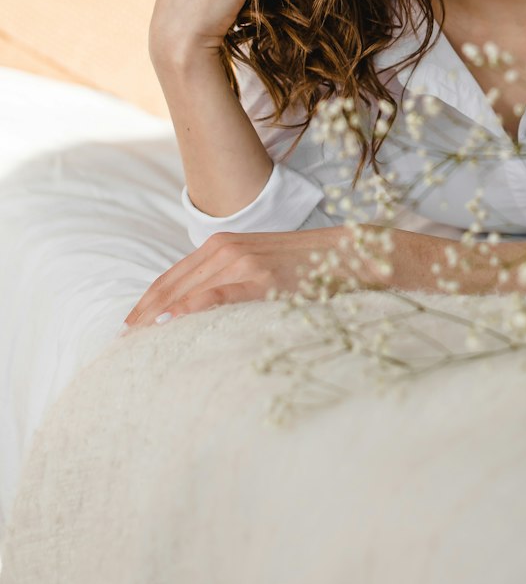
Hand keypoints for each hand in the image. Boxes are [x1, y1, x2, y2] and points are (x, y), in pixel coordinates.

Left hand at [122, 229, 335, 330]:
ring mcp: (243, 263)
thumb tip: (199, 305)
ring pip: (188, 290)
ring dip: (159, 315)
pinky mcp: (261, 279)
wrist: (346, 253)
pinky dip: (191, 306)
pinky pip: (218, 294)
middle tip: (122, 339)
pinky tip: (170, 321)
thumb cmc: (304, 264)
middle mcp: (226, 249)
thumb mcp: (258, 262)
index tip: (129, 324)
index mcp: (222, 244)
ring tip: (138, 339)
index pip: (172, 275)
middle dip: (145, 312)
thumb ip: (228, 276)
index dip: (147, 299)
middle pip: (173, 284)